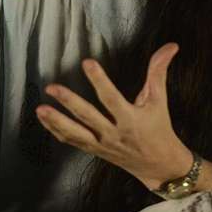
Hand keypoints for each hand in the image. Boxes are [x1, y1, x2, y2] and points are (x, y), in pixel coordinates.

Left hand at [36, 43, 192, 189]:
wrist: (159, 165)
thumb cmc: (159, 128)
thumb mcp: (160, 100)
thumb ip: (159, 72)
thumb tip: (170, 46)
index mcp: (130, 120)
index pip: (111, 98)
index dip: (99, 80)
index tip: (87, 63)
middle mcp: (114, 133)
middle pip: (88, 117)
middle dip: (69, 102)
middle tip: (52, 87)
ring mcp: (102, 144)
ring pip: (75, 134)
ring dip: (56, 121)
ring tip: (40, 108)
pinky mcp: (94, 150)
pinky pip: (73, 141)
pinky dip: (57, 131)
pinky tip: (45, 118)